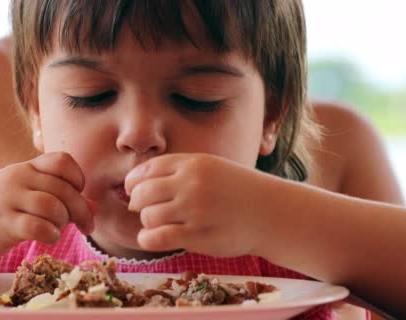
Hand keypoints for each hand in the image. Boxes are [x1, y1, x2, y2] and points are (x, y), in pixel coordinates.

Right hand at [0, 152, 93, 256]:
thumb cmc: (4, 207)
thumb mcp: (31, 194)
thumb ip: (62, 197)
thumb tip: (95, 207)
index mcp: (28, 167)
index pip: (62, 160)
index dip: (78, 178)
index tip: (78, 194)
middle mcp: (18, 178)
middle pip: (63, 188)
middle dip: (81, 209)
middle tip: (86, 226)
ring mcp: (8, 199)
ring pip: (52, 206)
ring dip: (64, 222)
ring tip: (59, 229)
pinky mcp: (2, 223)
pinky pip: (36, 226)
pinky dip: (51, 234)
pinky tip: (49, 238)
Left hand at [125, 153, 272, 256]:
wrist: (271, 212)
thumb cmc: (237, 191)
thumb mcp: (210, 167)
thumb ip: (177, 170)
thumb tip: (135, 185)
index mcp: (192, 163)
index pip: (146, 170)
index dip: (133, 183)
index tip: (135, 192)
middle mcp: (191, 184)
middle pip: (141, 194)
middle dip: (137, 203)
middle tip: (145, 210)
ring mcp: (195, 210)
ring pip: (147, 217)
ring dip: (148, 222)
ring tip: (161, 224)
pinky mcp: (198, 236)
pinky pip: (156, 237)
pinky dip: (148, 238)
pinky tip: (154, 238)